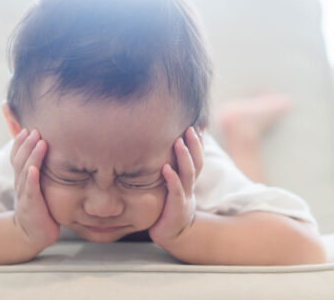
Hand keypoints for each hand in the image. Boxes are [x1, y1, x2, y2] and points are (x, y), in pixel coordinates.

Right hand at [10, 128, 59, 249]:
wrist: (32, 235)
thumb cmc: (39, 208)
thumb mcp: (37, 187)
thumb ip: (39, 171)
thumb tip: (50, 152)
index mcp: (22, 178)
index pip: (17, 157)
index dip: (20, 143)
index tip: (27, 129)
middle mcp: (21, 184)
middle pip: (20, 160)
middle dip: (27, 144)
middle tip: (35, 130)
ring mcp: (25, 194)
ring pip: (25, 171)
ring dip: (32, 156)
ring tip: (39, 142)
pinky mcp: (32, 206)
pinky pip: (30, 191)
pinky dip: (31, 179)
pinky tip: (34, 169)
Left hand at [148, 126, 203, 247]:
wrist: (170, 234)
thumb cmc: (167, 206)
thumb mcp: (171, 186)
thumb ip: (170, 169)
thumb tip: (160, 149)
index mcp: (188, 180)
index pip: (197, 158)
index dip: (199, 143)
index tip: (197, 126)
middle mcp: (189, 186)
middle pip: (197, 162)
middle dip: (195, 145)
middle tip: (190, 128)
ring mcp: (184, 197)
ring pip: (188, 174)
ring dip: (184, 157)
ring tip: (178, 141)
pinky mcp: (176, 208)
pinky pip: (175, 191)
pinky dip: (172, 179)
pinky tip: (166, 168)